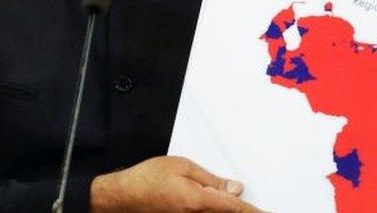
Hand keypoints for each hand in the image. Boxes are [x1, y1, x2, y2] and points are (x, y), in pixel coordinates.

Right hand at [90, 155, 265, 211]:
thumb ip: (211, 180)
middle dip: (240, 211)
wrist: (122, 196)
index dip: (254, 212)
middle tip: (253, 206)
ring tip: (227, 201)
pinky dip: (212, 212)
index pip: (235, 209)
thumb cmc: (146, 179)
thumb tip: (234, 188)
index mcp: (197, 202)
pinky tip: (213, 206)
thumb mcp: (183, 167)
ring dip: (225, 210)